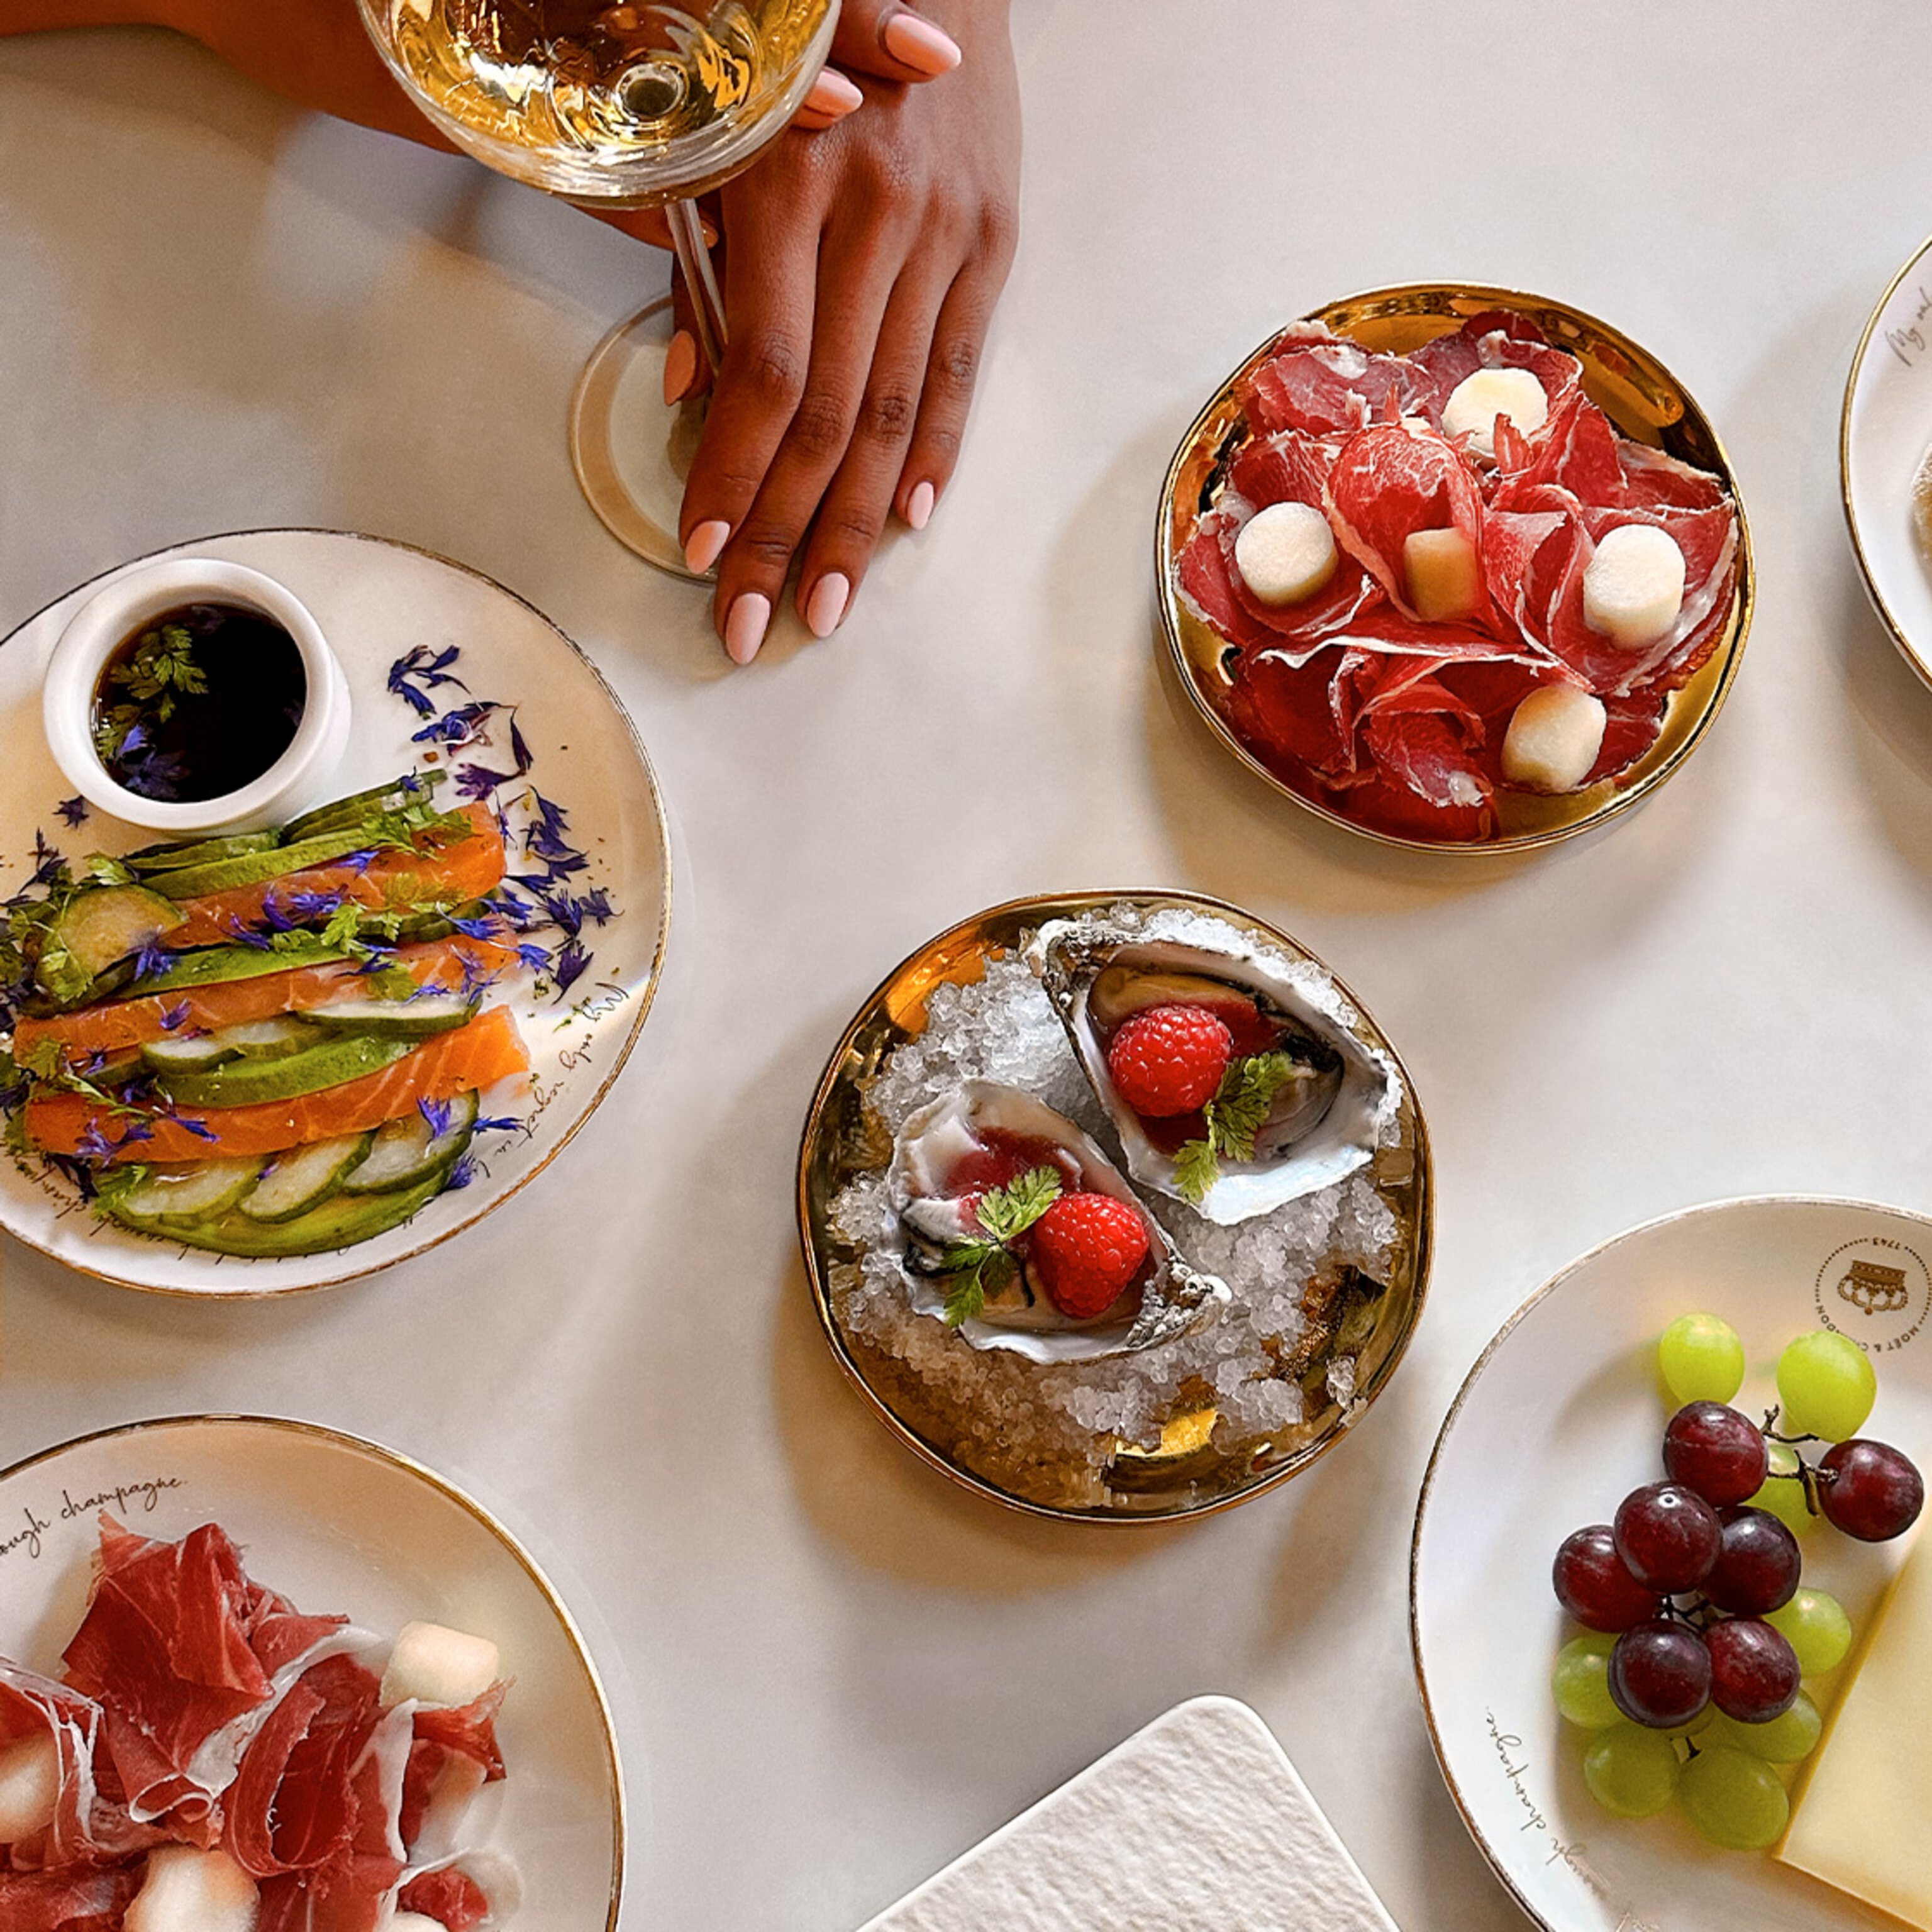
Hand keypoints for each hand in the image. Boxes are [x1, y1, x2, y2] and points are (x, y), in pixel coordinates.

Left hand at [672, 0, 1019, 662]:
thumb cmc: (808, 54)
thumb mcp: (732, 136)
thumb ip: (705, 259)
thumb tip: (693, 388)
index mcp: (793, 184)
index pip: (767, 369)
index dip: (736, 471)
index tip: (703, 550)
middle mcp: (879, 217)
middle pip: (831, 412)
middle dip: (790, 531)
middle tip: (756, 621)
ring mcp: (947, 236)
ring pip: (897, 410)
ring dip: (857, 523)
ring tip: (826, 605)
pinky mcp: (996, 244)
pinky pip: (961, 370)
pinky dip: (935, 453)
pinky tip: (906, 521)